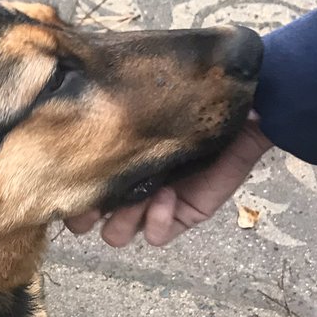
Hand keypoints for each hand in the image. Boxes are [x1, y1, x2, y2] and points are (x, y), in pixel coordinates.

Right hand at [65, 116, 272, 247]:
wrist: (247, 110)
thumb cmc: (195, 99)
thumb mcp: (159, 100)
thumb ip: (131, 102)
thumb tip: (96, 80)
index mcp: (114, 159)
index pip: (75, 184)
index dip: (69, 189)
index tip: (78, 173)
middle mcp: (126, 184)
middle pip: (84, 220)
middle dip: (85, 214)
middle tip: (98, 198)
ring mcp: (151, 204)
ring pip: (116, 234)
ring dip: (123, 220)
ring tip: (141, 195)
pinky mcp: (181, 216)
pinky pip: (157, 236)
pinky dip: (158, 221)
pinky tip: (169, 197)